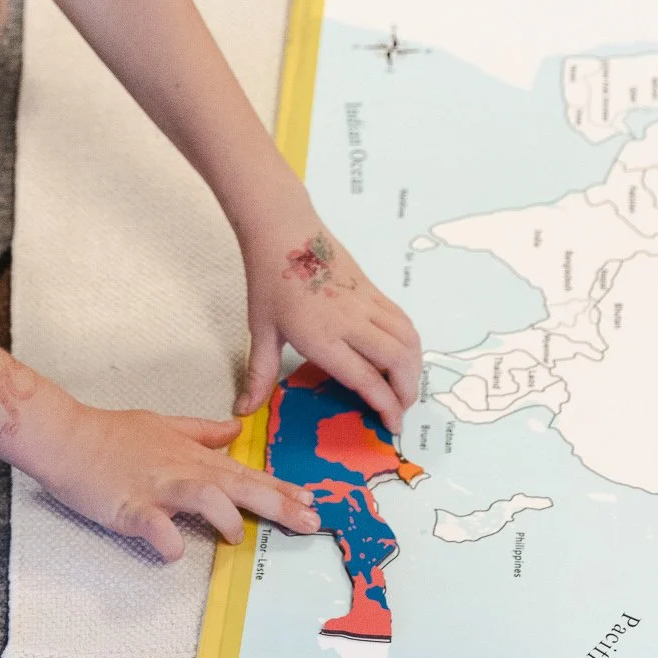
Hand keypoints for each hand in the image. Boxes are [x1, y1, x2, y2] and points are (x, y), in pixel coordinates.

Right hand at [30, 402, 320, 562]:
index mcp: (193, 457)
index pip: (245, 474)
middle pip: (238, 486)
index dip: (280, 488)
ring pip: (203, 496)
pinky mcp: (128, 505)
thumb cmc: (113, 434)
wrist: (67, 436)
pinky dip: (166, 538)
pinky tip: (175, 550)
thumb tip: (235, 431)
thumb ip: (202, 432)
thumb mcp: (165, 425)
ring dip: (224, 517)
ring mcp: (156, 487)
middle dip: (277, 503)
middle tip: (309, 521)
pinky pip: (152, 524)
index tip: (310, 500)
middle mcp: (182, 470)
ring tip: (234, 536)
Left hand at [236, 224, 422, 433]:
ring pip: (408, 339)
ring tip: (406, 386)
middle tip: (401, 409)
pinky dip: (410, 342)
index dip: (386, 405)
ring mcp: (366, 303)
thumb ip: (259, 374)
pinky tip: (403, 354)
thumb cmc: (269, 280)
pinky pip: (402, 320)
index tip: (392, 425)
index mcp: (323, 336)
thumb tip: (243, 409)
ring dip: (415, 367)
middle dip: (407, 391)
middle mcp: (351, 321)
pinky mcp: (372, 290)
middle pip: (398, 361)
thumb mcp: (261, 331)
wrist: (285, 231)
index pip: (366, 379)